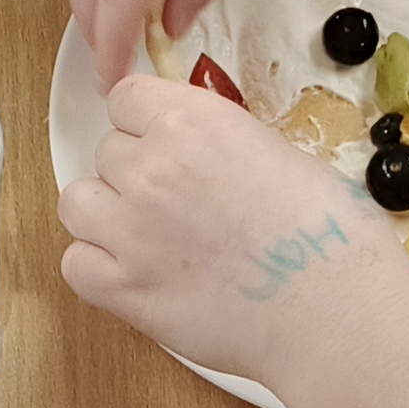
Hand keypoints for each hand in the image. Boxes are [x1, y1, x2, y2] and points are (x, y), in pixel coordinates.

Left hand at [57, 76, 408, 392]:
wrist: (333, 309)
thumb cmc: (330, 234)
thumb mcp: (279, 152)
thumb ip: (222, 145)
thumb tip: (203, 156)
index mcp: (192, 121)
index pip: (126, 98)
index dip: (145, 122)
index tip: (162, 142)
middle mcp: (151, 167)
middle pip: (107, 152)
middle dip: (135, 173)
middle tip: (177, 204)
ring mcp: (130, 230)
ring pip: (77, 203)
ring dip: (105, 215)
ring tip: (147, 237)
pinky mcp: (124, 289)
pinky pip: (76, 264)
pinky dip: (98, 269)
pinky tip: (137, 275)